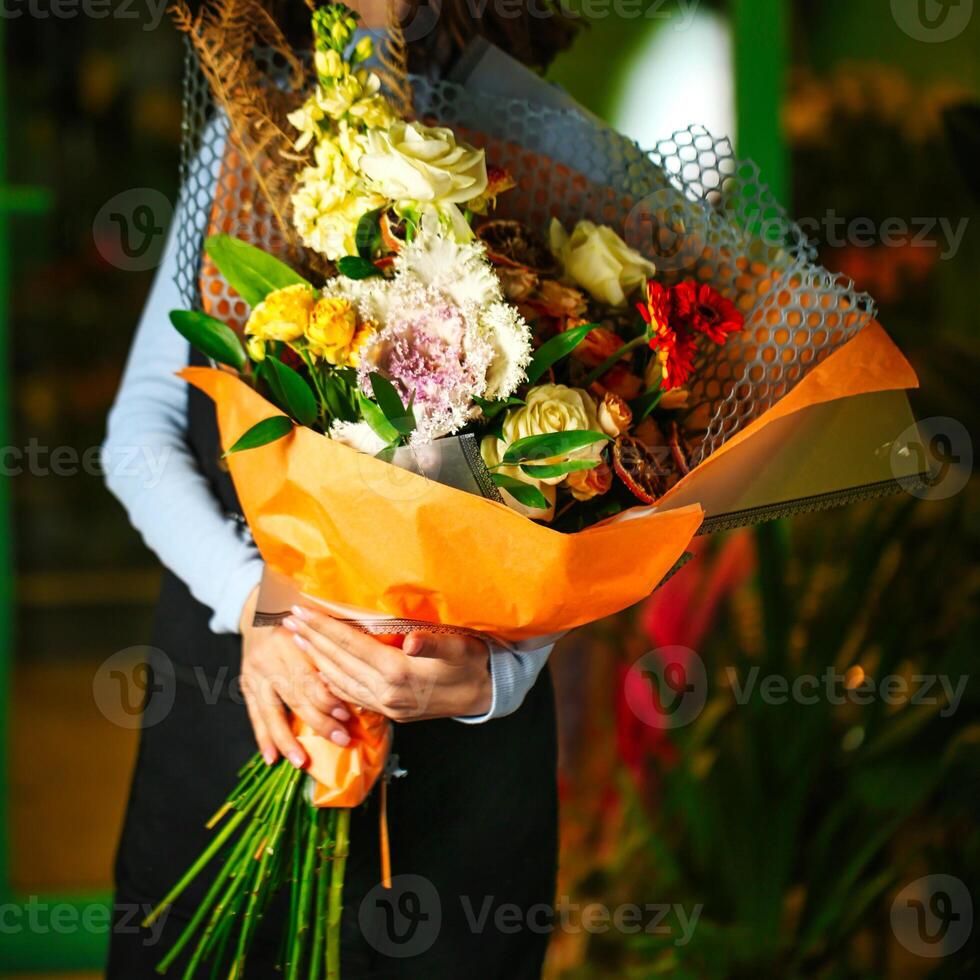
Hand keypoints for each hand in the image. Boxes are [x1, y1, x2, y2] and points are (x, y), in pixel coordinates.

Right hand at [239, 586, 351, 767]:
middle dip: (320, 722)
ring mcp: (255, 674)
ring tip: (303, 761)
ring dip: (289, 739)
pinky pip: (255, 715)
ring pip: (273, 712)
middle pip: (296, 697)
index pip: (311, 677)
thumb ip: (333, 647)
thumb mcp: (315, 624)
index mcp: (291, 642)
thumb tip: (362, 675)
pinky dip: (263, 738)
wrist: (256, 607)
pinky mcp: (246, 684)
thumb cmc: (299, 617)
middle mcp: (270, 659)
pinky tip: (272, 758)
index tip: (348, 715)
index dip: (329, 698)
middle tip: (341, 740)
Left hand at [282, 605, 492, 721]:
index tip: (302, 612)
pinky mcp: (389, 712)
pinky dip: (332, 681)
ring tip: (299, 640)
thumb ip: (433, 643)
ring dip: (317, 660)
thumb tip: (411, 639)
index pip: (350, 646)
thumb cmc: (472, 662)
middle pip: (339, 663)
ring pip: (340, 681)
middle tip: (290, 620)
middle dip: (312, 640)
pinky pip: (351, 696)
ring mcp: (386, 706)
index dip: (324, 628)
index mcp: (398, 674)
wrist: (485, 695)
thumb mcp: (459, 647)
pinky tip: (322, 670)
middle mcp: (385, 693)